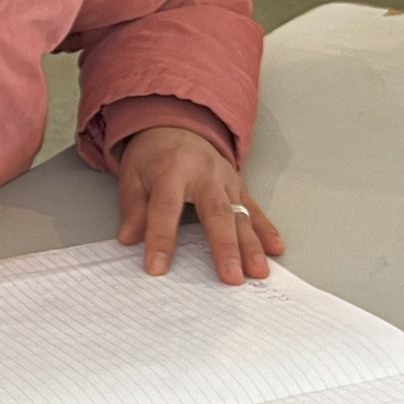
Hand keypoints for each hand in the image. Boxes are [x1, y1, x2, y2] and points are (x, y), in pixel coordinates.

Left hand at [115, 125, 284, 283]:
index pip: (166, 208)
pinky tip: (275, 249)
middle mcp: (205, 175)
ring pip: (241, 215)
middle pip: (216, 213)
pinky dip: (266, 230)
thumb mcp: (131, 176)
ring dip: (251, 245)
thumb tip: (129, 239)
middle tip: (231, 278)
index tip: (157, 269)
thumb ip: (133, 208)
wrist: (177, 125)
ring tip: (258, 272)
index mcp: (172, 171)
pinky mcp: (240, 186)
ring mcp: (227, 181)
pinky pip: (254, 209)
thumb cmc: (152, 157)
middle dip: (225, 247)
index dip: (161, 239)